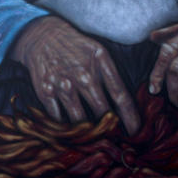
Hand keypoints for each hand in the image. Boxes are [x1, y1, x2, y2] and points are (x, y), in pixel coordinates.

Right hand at [9, 16, 140, 135]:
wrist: (41, 37)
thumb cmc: (75, 47)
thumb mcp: (97, 52)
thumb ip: (111, 75)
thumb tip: (124, 106)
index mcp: (101, 62)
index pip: (121, 96)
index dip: (131, 118)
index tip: (136, 133)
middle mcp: (83, 75)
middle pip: (102, 112)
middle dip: (111, 130)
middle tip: (115, 141)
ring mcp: (63, 84)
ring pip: (80, 120)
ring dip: (88, 133)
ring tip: (94, 140)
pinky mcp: (45, 92)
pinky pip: (59, 119)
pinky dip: (65, 128)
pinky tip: (71, 132)